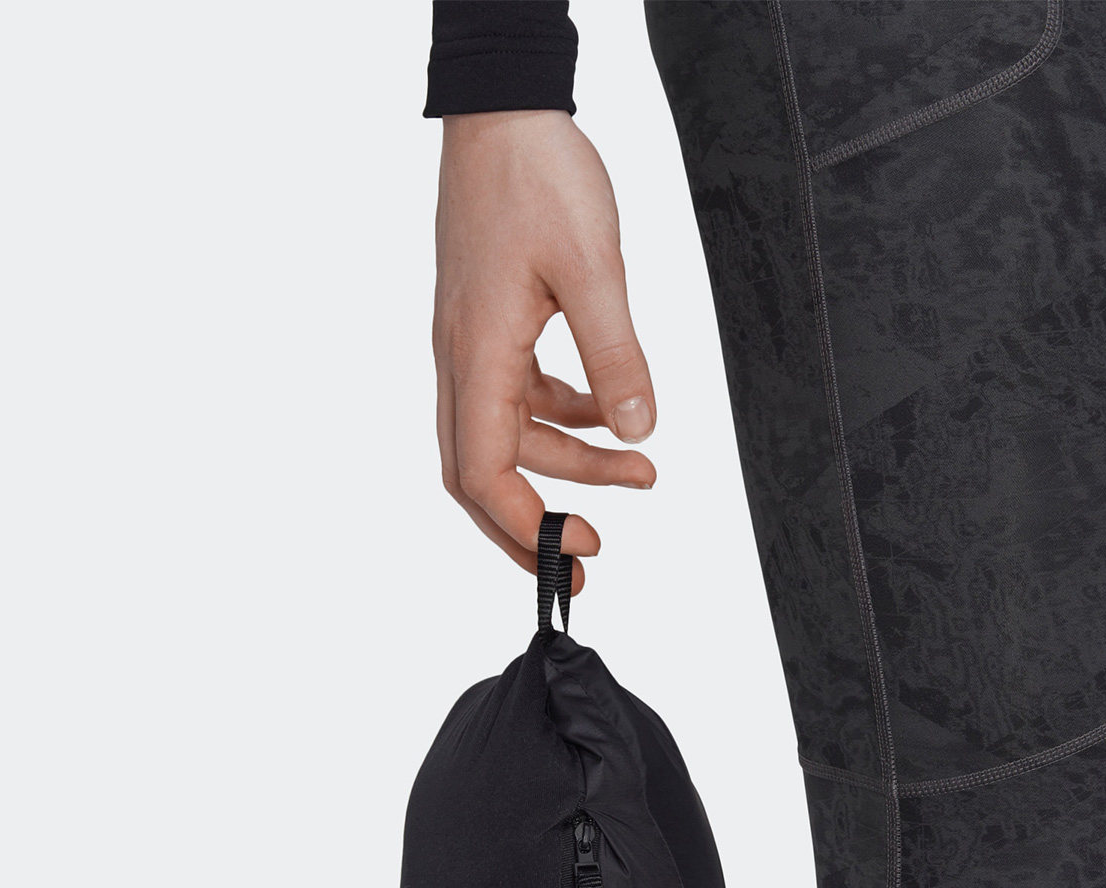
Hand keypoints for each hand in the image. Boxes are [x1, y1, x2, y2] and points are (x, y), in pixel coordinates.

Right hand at [433, 110, 655, 589]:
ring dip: (572, 465)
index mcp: (476, 354)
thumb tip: (640, 433)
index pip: (484, 473)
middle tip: (588, 560)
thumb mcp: (593, 269)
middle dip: (532, 525)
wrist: (505, 109)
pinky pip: (522, 397)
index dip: (527, 526)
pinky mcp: (492, 326)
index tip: (577, 553)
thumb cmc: (536, 175)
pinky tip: (613, 416)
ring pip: (510, 436)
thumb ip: (618, 358)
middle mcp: (462, 358)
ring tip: (643, 473)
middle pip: (480, 474)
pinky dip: (567, 419)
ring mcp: (473, 344)